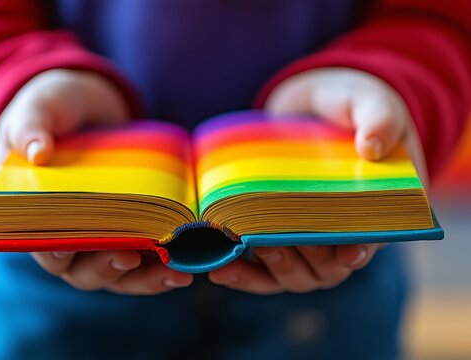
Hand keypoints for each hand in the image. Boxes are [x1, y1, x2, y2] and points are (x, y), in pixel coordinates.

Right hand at [0, 69, 192, 294]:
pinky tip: (185, 267)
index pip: (41, 245)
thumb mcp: (39, 108)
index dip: (55, 252)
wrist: (88, 110)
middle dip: (105, 268)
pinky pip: (145, 262)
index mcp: (33, 215)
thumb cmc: (54, 112)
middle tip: (128, 258)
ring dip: (145, 278)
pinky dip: (163, 268)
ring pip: (119, 274)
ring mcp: (102, 239)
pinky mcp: (132, 233)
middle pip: (82, 270)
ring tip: (173, 273)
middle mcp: (68, 237)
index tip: (71, 247)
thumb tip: (37, 151)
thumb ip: (32, 125)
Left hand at [209, 68, 426, 293]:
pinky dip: (242, 275)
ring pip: (294, 275)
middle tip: (282, 237)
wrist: (311, 114)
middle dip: (307, 256)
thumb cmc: (347, 111)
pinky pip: (263, 273)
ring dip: (271, 266)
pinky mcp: (276, 244)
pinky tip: (218, 270)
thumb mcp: (368, 103)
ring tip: (244, 244)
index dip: (360, 250)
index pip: (371, 241)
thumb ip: (379, 118)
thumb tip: (373, 146)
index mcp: (373, 212)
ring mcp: (306, 247)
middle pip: (329, 268)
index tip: (349, 252)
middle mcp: (341, 239)